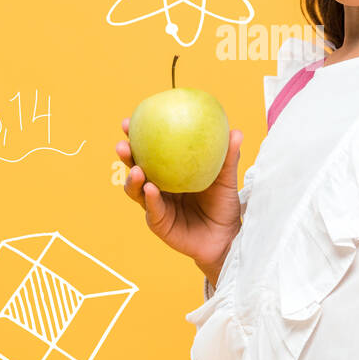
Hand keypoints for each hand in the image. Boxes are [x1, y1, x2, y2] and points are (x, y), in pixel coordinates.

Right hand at [115, 118, 243, 269]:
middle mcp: (157, 187)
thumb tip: (236, 131)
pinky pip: (153, 210)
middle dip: (125, 156)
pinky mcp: (159, 224)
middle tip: (123, 144)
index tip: (128, 123)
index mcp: (168, 172)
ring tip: (136, 169)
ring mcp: (156, 206)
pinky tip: (150, 188)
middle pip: (135, 168)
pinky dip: (150, 199)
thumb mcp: (226, 179)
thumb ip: (227, 158)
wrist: (226, 237)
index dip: (136, 137)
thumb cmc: (223, 204)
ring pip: (137, 191)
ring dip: (132, 179)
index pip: (148, 151)